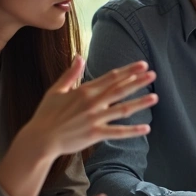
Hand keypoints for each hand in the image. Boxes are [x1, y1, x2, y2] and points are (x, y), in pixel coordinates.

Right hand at [16, 57, 157, 158]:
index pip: (110, 77)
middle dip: (137, 81)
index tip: (142, 65)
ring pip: (122, 109)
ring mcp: (94, 119)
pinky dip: (132, 131)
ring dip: (139, 103)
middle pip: (119, 89)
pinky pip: (117, 132)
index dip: (128, 71)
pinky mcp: (95, 134)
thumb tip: (79, 57)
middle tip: (153, 74)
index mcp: (84, 91)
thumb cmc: (46, 114)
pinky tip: (146, 128)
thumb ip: (71, 74)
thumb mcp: (56, 90)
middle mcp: (92, 103)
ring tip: (155, 97)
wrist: (40, 138)